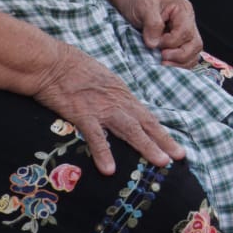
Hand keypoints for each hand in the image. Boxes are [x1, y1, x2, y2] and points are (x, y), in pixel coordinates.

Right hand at [33, 44, 184, 174]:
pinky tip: (109, 169)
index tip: (174, 146)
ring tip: (161, 162)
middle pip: (145, 123)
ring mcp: (101, 108)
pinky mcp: (82, 114)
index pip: (146, 116)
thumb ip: (112, 96)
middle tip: (180, 156)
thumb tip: (120, 110)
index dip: (161, 132)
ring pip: (130, 129)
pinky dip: (103, 152)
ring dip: (146, 146)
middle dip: (163, 140)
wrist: (52, 62)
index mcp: (121, 94)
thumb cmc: (73, 68)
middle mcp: (117, 101)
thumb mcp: (101, 80)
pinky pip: (96, 136)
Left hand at [110, 0, 202, 68]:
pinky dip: (179, 65)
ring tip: (162, 63)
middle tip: (161, 57)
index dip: (171, 42)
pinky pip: (187, 58)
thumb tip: (155, 44)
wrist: (131, 0)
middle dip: (178, 55)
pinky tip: (166, 64)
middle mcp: (188, 21)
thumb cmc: (138, 0)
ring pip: (194, 54)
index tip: (154, 43)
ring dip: (180, 63)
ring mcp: (186, 33)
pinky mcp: (180, 43)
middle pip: (195, 44)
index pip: (185, 32)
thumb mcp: (143, 6)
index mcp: (182, 9)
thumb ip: (152, 24)